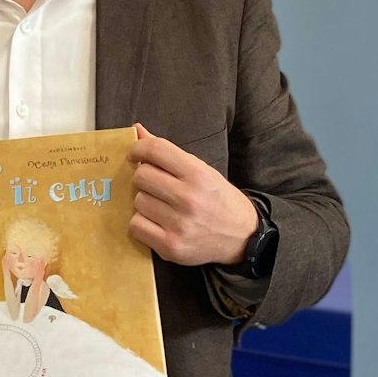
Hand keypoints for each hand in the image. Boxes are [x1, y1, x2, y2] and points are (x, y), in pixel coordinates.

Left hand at [128, 123, 257, 266]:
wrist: (242, 236)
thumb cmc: (217, 199)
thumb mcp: (202, 170)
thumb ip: (168, 153)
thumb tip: (137, 130)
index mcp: (198, 174)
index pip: (155, 150)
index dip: (138, 149)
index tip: (135, 155)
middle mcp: (189, 198)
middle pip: (141, 176)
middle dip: (144, 178)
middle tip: (156, 186)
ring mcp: (179, 224)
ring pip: (138, 201)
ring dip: (145, 202)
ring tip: (162, 207)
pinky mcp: (170, 246)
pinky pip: (136, 226)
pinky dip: (142, 224)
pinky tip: (157, 223)